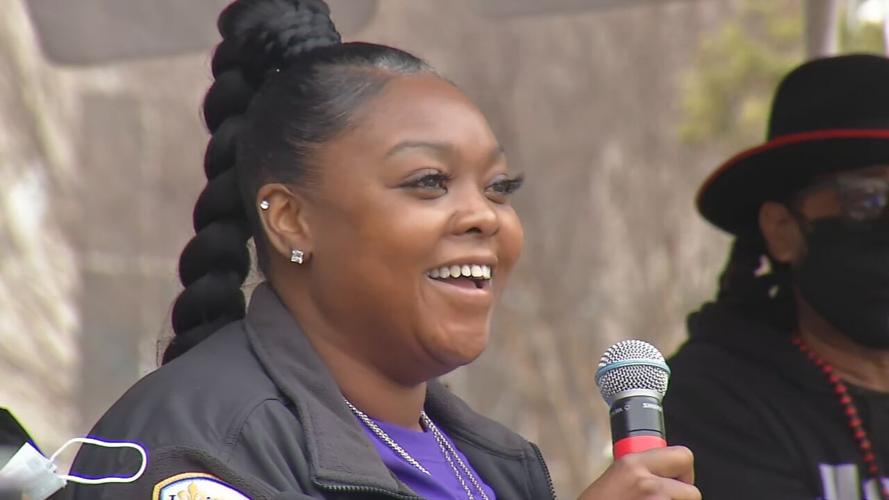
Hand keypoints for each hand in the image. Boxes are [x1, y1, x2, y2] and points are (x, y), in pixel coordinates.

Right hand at [577, 446, 699, 499]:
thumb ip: (640, 472)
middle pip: (693, 491)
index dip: (683, 471)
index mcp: (632, 464)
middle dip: (683, 497)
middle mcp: (646, 483)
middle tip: (666, 499)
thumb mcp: (614, 479)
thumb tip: (667, 472)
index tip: (676, 481)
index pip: (683, 456)